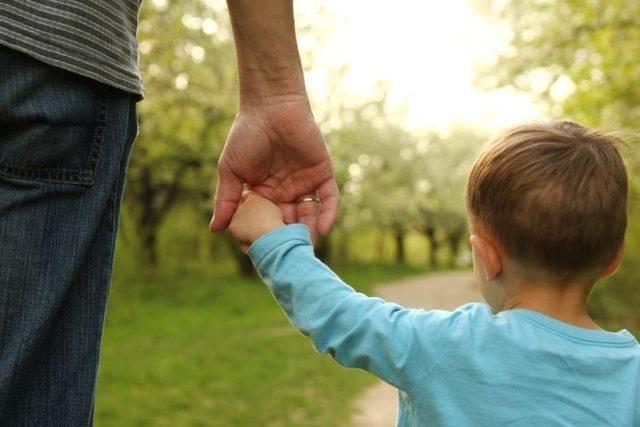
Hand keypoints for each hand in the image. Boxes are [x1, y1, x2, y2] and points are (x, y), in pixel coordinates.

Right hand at [209, 96, 338, 240]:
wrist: (270, 106)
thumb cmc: (246, 135)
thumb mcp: (231, 171)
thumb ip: (226, 200)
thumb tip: (214, 229)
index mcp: (263, 194)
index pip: (265, 224)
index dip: (263, 238)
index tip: (260, 254)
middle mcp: (285, 193)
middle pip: (288, 224)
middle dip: (287, 241)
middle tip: (286, 259)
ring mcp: (304, 184)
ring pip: (309, 216)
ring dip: (308, 233)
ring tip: (304, 250)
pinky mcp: (322, 174)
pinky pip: (328, 199)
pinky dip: (328, 214)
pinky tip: (322, 230)